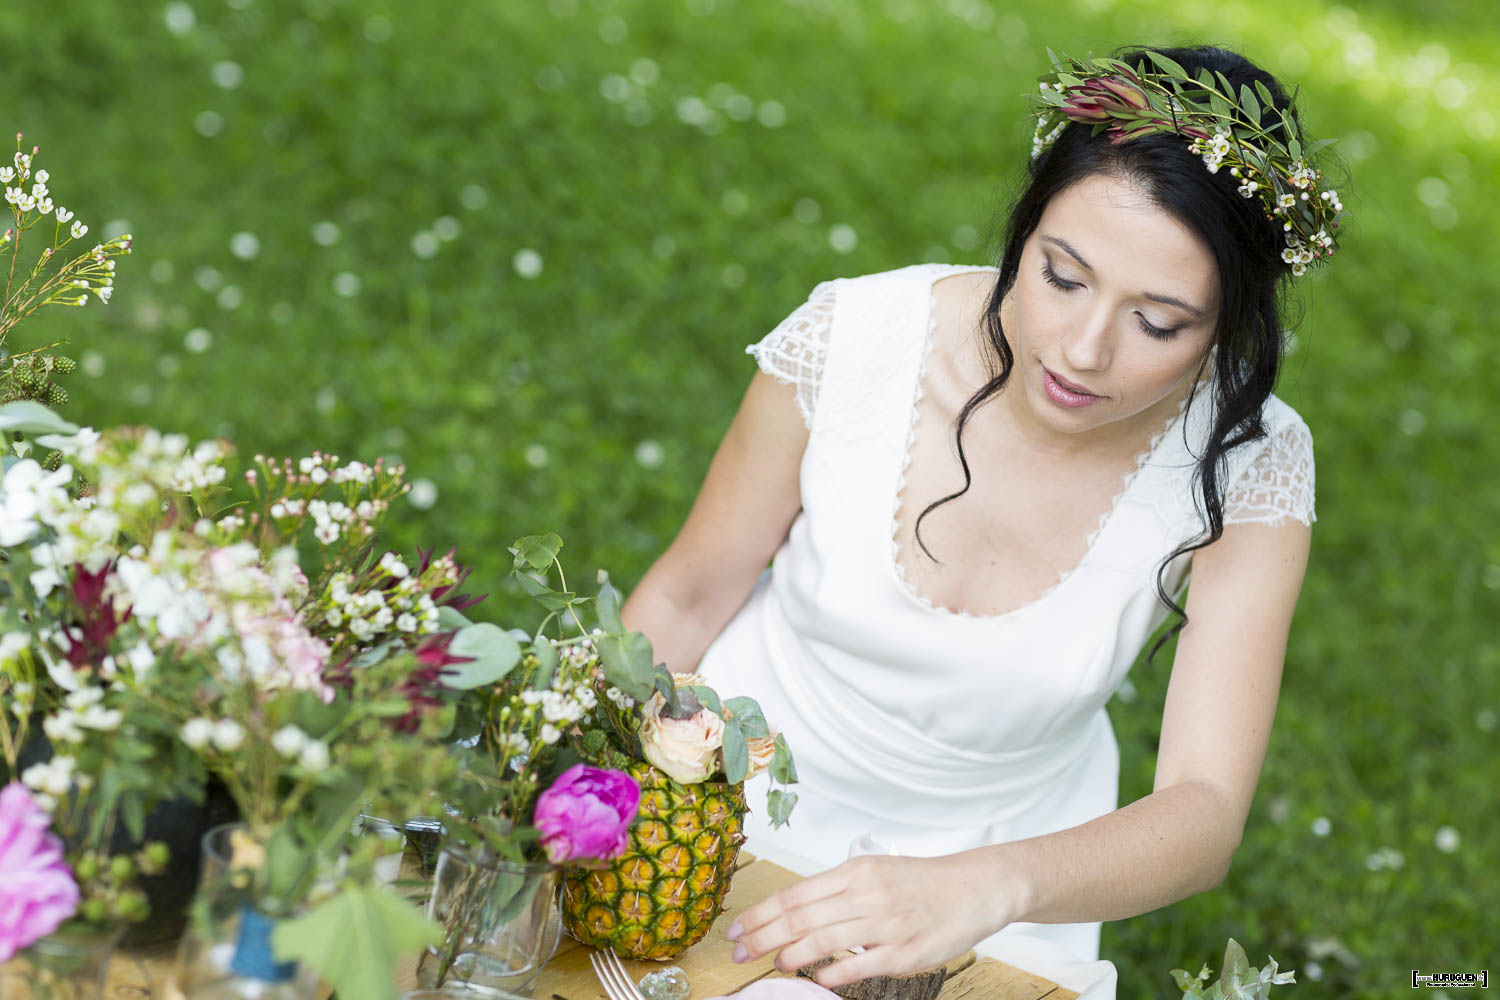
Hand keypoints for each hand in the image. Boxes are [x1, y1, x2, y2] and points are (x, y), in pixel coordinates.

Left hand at [724, 853, 1012, 988]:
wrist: (973, 888)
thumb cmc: (919, 882)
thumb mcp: (873, 871)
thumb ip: (835, 890)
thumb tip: (790, 912)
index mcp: (854, 872)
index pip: (794, 894)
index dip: (760, 914)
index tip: (736, 929)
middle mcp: (867, 895)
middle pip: (800, 918)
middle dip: (763, 937)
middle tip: (739, 954)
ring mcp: (886, 924)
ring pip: (823, 941)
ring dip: (790, 956)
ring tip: (774, 965)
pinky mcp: (905, 953)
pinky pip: (860, 966)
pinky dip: (832, 974)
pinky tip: (816, 979)